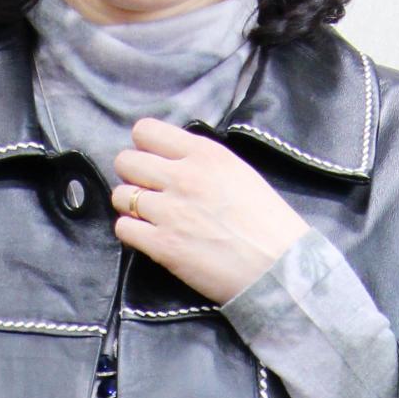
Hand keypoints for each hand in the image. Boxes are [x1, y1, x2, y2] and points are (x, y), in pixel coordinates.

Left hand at [111, 116, 308, 304]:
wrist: (278, 267)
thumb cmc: (266, 221)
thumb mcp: (237, 172)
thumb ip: (201, 161)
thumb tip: (172, 159)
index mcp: (203, 153)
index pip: (145, 130)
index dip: (144, 147)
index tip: (153, 162)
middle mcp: (182, 177)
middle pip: (125, 161)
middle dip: (132, 175)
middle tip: (147, 191)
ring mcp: (169, 212)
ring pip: (121, 196)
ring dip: (130, 205)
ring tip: (148, 216)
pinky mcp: (163, 246)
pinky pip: (124, 228)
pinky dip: (131, 232)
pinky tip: (148, 237)